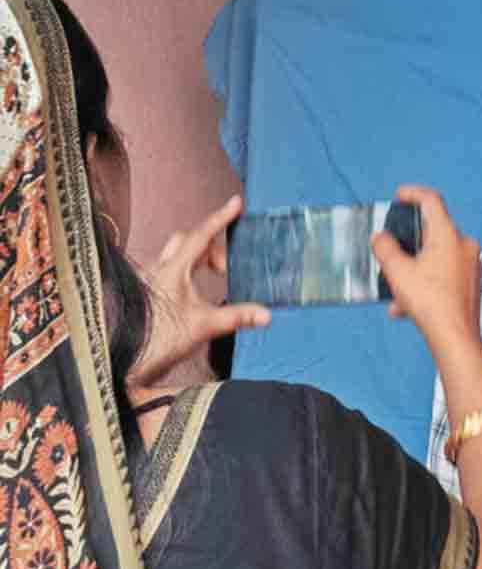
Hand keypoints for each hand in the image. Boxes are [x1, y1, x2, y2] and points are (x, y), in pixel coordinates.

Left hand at [128, 195, 270, 387]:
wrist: (129, 365)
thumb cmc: (159, 342)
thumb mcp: (204, 326)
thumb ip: (237, 317)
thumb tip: (265, 314)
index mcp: (173, 269)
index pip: (202, 235)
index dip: (221, 218)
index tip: (237, 202)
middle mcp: (160, 269)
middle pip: (190, 241)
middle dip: (213, 247)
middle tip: (227, 268)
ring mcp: (153, 281)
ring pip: (179, 253)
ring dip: (200, 258)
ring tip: (216, 277)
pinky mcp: (151, 293)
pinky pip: (173, 269)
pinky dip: (191, 271)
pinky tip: (197, 290)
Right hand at [371, 185, 481, 342]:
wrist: (456, 337)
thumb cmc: (429, 301)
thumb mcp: (397, 272)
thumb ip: (385, 248)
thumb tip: (380, 237)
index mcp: (448, 234)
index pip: (431, 200)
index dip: (413, 193)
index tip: (399, 195)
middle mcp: (464, 245)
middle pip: (433, 231)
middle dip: (409, 243)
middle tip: (391, 250)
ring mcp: (471, 264)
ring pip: (436, 258)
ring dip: (414, 270)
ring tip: (394, 292)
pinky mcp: (472, 283)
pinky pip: (444, 275)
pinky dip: (425, 285)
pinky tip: (406, 309)